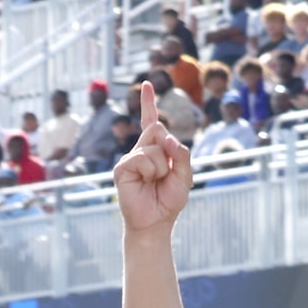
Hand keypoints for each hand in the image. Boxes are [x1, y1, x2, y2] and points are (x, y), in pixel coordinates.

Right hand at [114, 80, 191, 232]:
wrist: (155, 223)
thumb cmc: (169, 201)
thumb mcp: (185, 176)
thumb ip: (182, 154)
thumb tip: (168, 138)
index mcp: (156, 150)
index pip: (152, 122)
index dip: (149, 103)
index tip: (146, 84)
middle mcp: (142, 150)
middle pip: (158, 128)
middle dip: (167, 149)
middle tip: (164, 172)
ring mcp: (131, 158)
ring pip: (152, 145)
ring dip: (161, 165)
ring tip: (155, 182)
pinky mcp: (122, 168)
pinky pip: (142, 158)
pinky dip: (150, 171)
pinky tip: (145, 183)